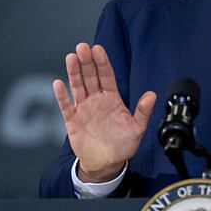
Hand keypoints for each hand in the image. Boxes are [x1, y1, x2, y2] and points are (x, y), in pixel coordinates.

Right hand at [53, 42, 156, 182]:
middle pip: (91, 77)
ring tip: (71, 57)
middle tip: (82, 47)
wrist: (106, 164)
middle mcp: (97, 100)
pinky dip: (62, 95)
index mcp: (112, 99)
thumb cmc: (122, 145)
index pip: (107, 76)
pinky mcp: (72, 121)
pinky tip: (58, 83)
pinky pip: (66, 106)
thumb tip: (152, 95)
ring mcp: (84, 109)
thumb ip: (143, 112)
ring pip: (78, 86)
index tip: (98, 49)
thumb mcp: (136, 129)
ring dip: (74, 72)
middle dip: (87, 61)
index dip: (102, 62)